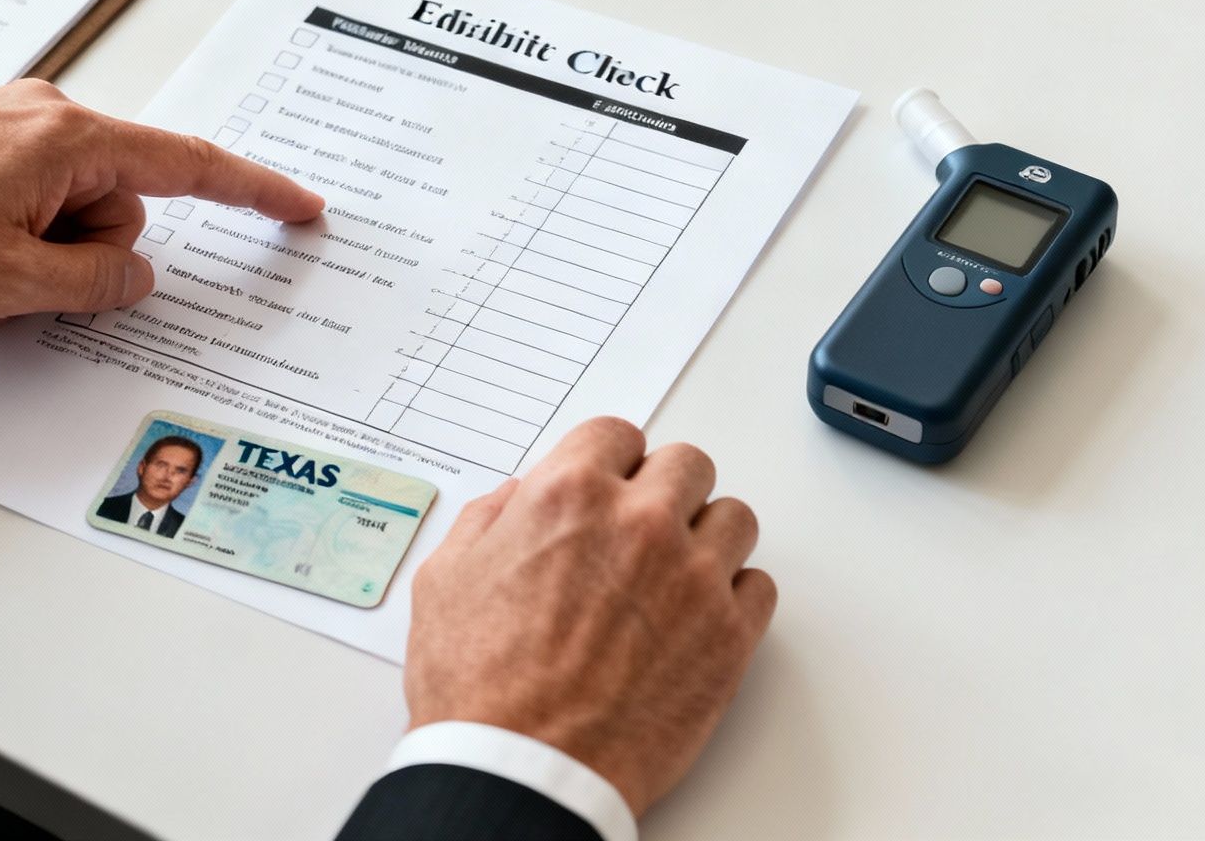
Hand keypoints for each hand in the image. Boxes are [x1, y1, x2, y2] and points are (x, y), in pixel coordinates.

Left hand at [0, 81, 324, 320]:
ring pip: (68, 209)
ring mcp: (3, 128)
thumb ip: (98, 283)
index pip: (189, 164)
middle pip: (120, 203)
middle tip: (17, 277)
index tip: (300, 206)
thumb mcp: (14, 282)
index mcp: (69, 137)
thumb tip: (133, 276)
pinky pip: (25, 203)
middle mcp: (43, 116)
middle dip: (87, 255)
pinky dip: (10, 239)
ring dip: (39, 252)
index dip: (253, 190)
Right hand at [403, 417, 774, 816]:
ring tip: (674, 572)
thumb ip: (486, 522)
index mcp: (568, 496)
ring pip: (734, 517)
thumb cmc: (479, 688)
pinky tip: (696, 616)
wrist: (523, 770)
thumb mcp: (445, 580)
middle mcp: (639, 524)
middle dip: (662, 490)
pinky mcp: (729, 637)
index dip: (608, 462)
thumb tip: (513, 501)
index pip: (617, 434)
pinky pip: (759, 585)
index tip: (608, 485)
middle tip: (640, 529)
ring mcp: (692, 578)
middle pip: (687, 464)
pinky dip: (733, 595)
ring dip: (706, 536)